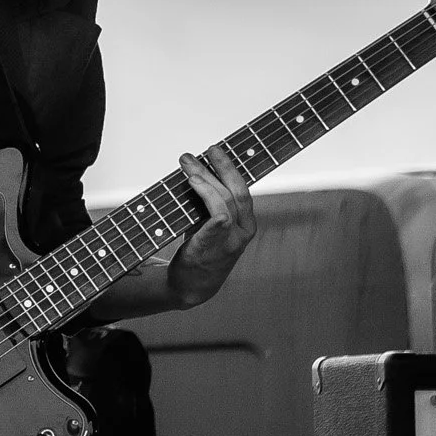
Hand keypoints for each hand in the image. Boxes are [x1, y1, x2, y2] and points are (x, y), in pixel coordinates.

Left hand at [168, 144, 256, 307]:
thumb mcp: (205, 222)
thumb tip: (193, 170)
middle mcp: (245, 229)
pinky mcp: (216, 247)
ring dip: (206, 177)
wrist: (192, 287)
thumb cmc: (198, 250)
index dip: (232, 166)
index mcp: (246, 221)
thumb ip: (206, 202)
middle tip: (204, 149)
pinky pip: (217, 217)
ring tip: (188, 164)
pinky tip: (193, 184)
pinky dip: (207, 196)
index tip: (216, 148)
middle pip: (237, 190)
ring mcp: (233, 240)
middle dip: (221, 166)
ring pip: (225, 200)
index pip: (243, 188)